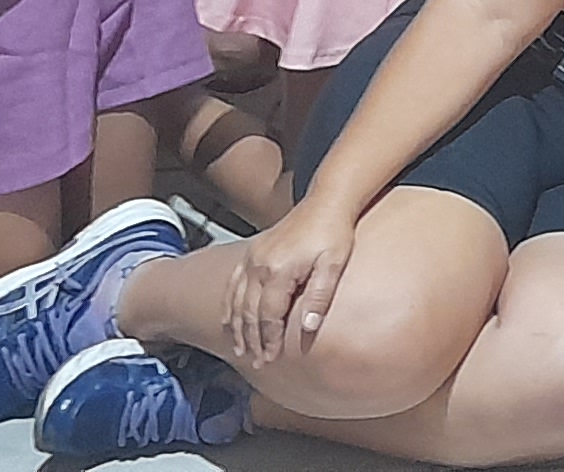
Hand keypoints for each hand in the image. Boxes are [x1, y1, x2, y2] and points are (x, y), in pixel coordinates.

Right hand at [229, 206, 356, 363]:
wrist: (326, 203)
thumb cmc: (333, 234)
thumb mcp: (333, 265)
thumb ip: (319, 297)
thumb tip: (308, 327)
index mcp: (278, 271)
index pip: (269, 316)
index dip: (268, 340)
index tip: (270, 359)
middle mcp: (259, 266)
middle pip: (249, 312)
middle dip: (252, 340)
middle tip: (256, 361)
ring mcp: (252, 258)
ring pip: (237, 301)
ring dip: (238, 327)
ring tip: (241, 348)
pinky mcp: (252, 253)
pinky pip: (233, 284)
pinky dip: (229, 305)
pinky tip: (229, 319)